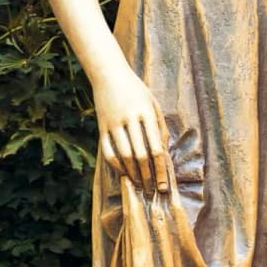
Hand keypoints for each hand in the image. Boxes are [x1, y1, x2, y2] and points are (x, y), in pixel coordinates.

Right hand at [95, 69, 171, 196]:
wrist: (109, 75)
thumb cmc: (137, 89)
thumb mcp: (153, 103)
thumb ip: (160, 126)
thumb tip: (164, 151)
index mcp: (146, 113)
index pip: (156, 148)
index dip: (161, 169)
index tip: (165, 184)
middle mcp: (130, 120)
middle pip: (141, 155)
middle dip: (149, 176)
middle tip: (154, 191)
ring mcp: (113, 124)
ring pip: (124, 156)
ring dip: (133, 174)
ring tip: (141, 186)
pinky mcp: (101, 128)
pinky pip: (107, 152)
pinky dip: (116, 165)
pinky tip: (124, 174)